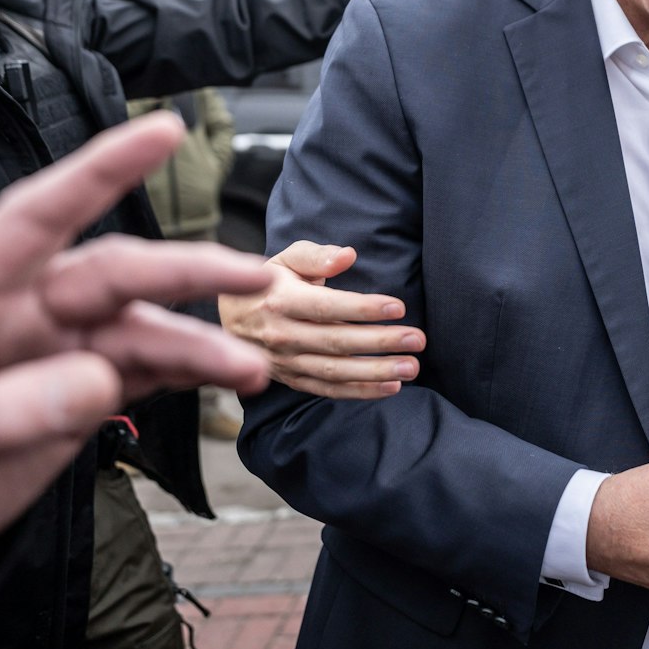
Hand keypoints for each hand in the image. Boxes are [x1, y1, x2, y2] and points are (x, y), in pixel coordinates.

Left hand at [0, 113, 272, 586]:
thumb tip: (98, 379)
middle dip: (189, 269)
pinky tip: (236, 376)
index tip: (164, 131)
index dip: (98, 172)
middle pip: (115, 274)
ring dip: (202, 341)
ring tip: (254, 368)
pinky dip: (197, 369)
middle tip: (256, 278)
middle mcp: (16, 317)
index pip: (33, 219)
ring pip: (145, 327)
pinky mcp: (79, 398)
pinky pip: (150, 369)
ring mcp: (52, 356)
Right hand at [218, 241, 425, 399]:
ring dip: (376, 372)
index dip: (363, 309)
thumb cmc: (268, 281)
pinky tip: (391, 387)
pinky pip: (328, 390)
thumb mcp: (285, 259)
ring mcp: (285, 362)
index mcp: (280, 300)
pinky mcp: (291, 380)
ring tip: (411, 368)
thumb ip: (316, 256)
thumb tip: (347, 256)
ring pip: (335, 371)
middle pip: (336, 341)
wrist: (229, 318)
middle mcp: (281, 335)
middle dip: (381, 342)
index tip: (399, 307)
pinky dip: (360, 392)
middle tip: (418, 339)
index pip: (326, 307)